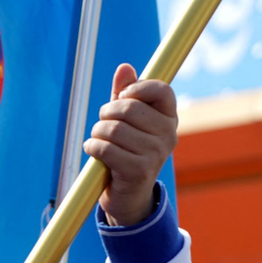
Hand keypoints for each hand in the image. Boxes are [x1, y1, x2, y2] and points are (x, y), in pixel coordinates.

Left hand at [82, 63, 177, 225]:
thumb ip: (125, 93)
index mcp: (169, 119)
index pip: (161, 89)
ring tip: (98, 140)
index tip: (122, 97)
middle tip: (103, 123)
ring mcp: (156, 154)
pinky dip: (92, 147)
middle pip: (128, 108)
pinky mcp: (139, 171)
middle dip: (106, 113)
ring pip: (113, 129)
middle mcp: (168, 135)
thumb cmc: (126, 150)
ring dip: (96, 132)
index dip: (136, 88)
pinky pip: (106, 148)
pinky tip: (93, 151)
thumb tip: (124, 68)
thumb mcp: (126, 120)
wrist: (128, 195)